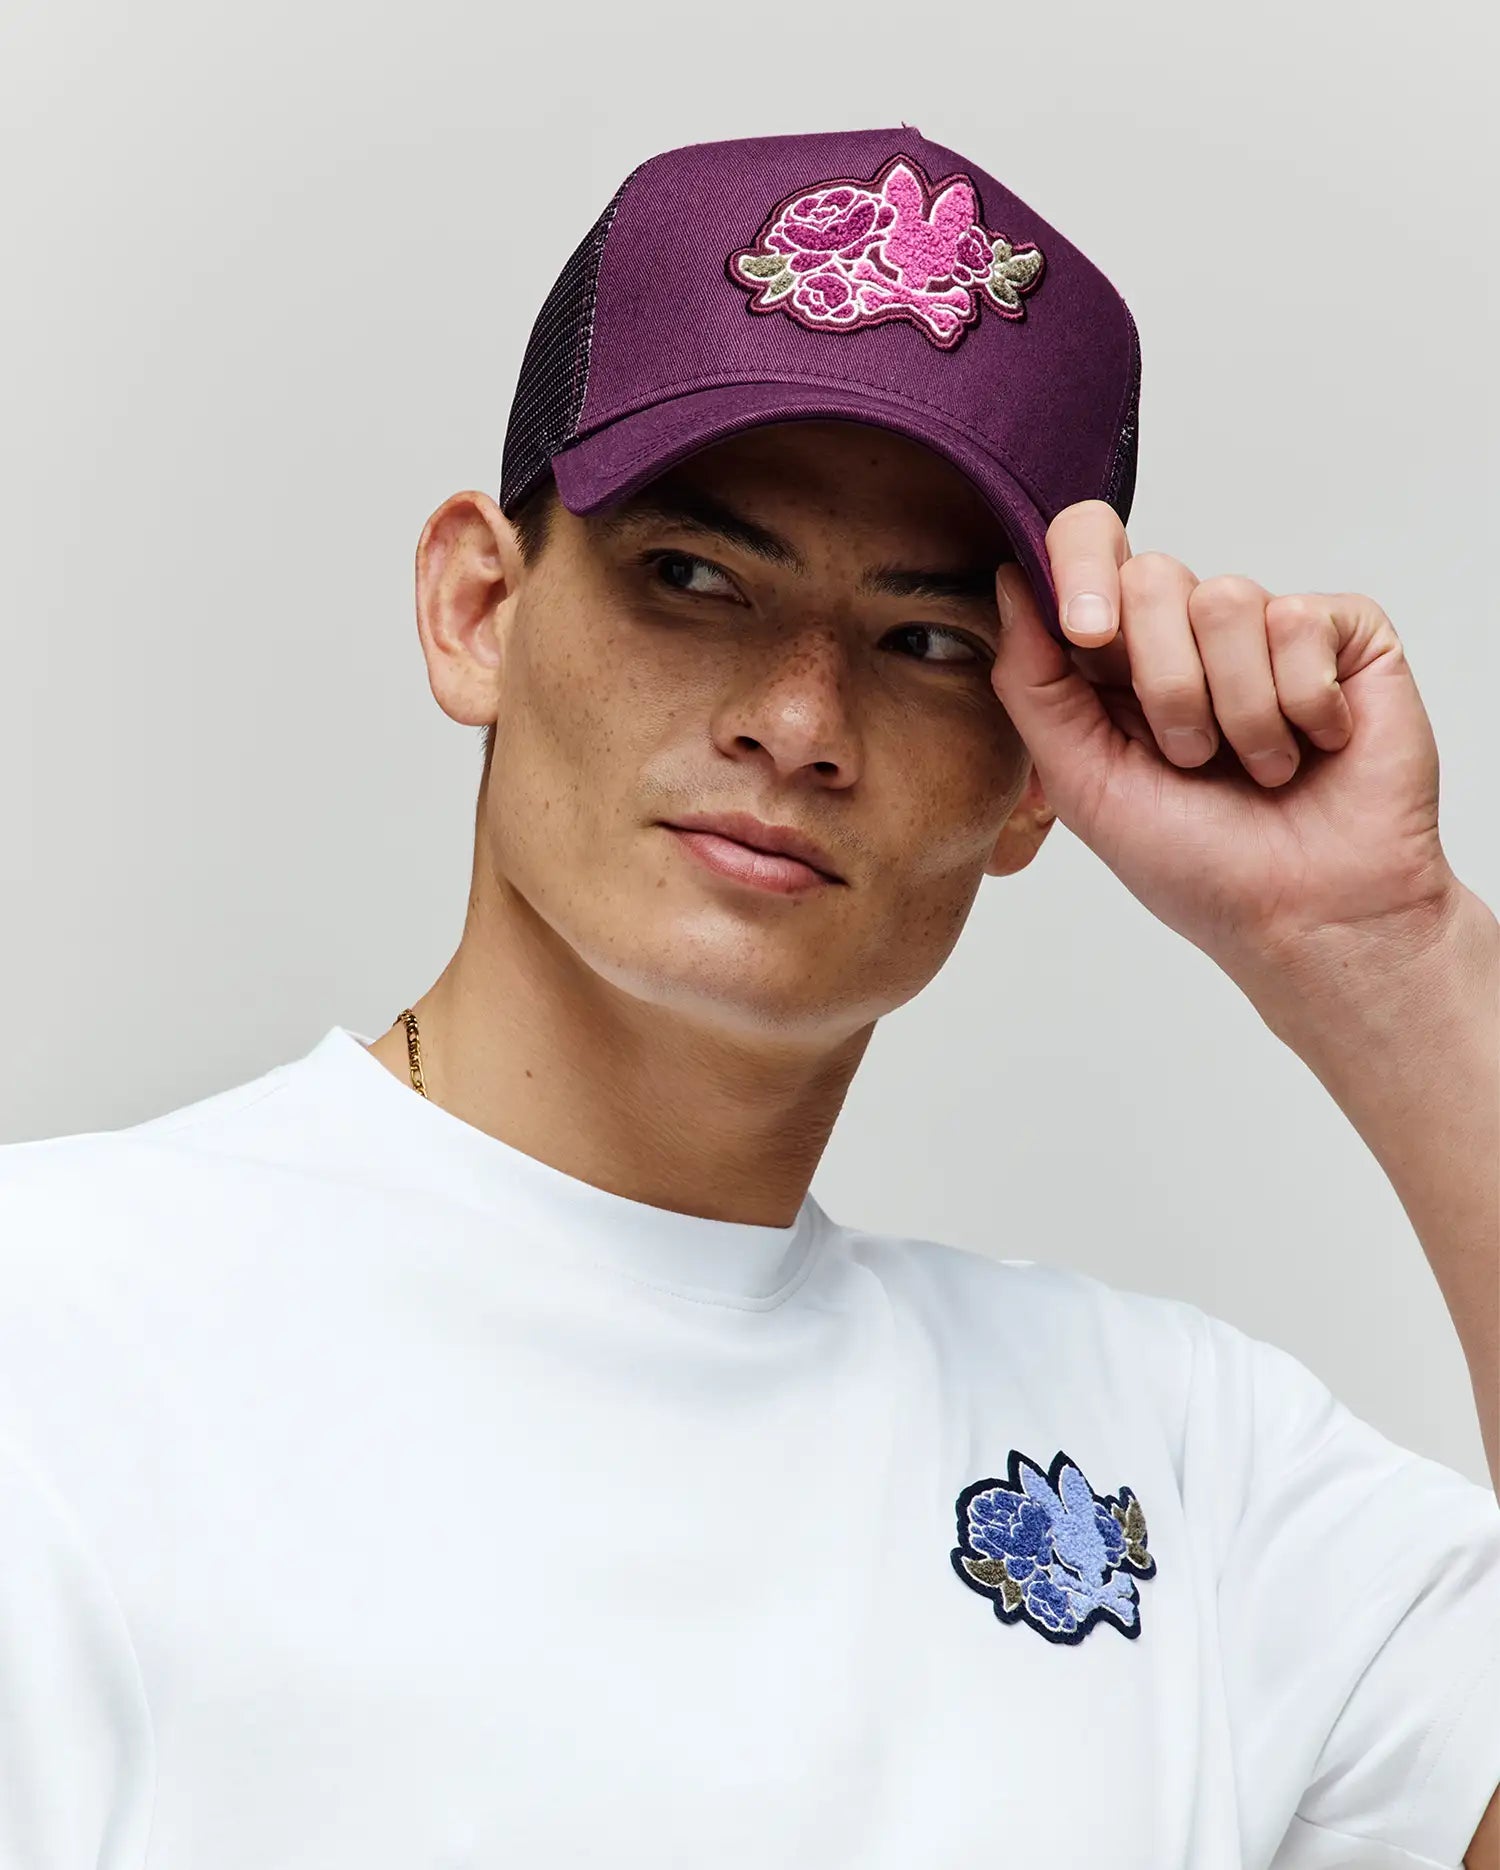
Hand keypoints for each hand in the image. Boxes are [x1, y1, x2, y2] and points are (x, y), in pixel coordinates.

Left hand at [989, 500, 1458, 982]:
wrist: (1309, 917)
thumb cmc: (1199, 866)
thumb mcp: (1084, 784)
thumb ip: (1033, 684)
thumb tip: (1010, 580)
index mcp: (1118, 662)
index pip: (1084, 552)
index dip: (1078, 571)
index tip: (1087, 636)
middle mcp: (1189, 633)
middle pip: (1150, 574)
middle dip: (1164, 684)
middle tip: (1191, 758)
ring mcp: (1268, 628)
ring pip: (1225, 598)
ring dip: (1235, 710)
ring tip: (1258, 768)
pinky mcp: (1344, 633)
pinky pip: (1299, 620)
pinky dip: (1300, 704)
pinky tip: (1315, 747)